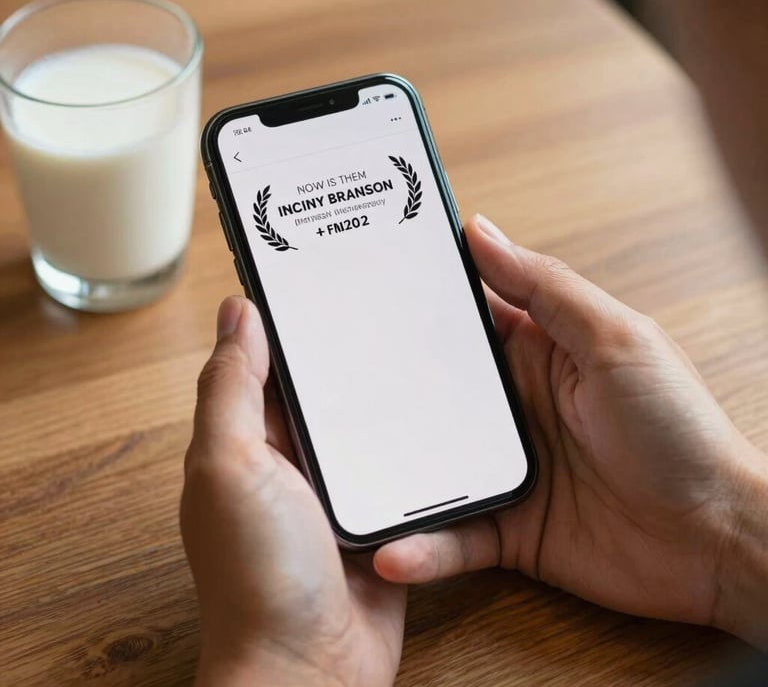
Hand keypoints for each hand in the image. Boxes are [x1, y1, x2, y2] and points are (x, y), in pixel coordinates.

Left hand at [181, 297, 405, 686]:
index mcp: (249, 439)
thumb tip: (238, 313)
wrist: (313, 668)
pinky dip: (415, 442)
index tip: (321, 274)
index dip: (290, 319)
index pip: (267, 362)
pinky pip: (400, 465)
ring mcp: (338, 487)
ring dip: (388, 394)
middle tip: (390, 300)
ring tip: (427, 341)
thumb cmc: (257, 574)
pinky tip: (443, 410)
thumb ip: (230, 389)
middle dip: (350, 350)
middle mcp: (292, 459)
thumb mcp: (229, 466)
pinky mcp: (380, 514)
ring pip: (367, 423)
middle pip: (325, 388)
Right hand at [375, 215, 767, 648]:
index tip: (358, 287)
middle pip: (430, 389)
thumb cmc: (680, 430)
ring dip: (387, 469)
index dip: (413, 300)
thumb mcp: (616, 341)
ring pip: (428, 463)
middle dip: (379, 384)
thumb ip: (546, 289)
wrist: (718, 541)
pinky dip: (421, 545)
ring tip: (337, 474)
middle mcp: (513, 405)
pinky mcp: (508, 526)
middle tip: (320, 384)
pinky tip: (392, 550)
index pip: (463, 316)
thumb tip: (481, 232)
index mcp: (536, 351)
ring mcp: (506, 466)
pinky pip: (452, 535)